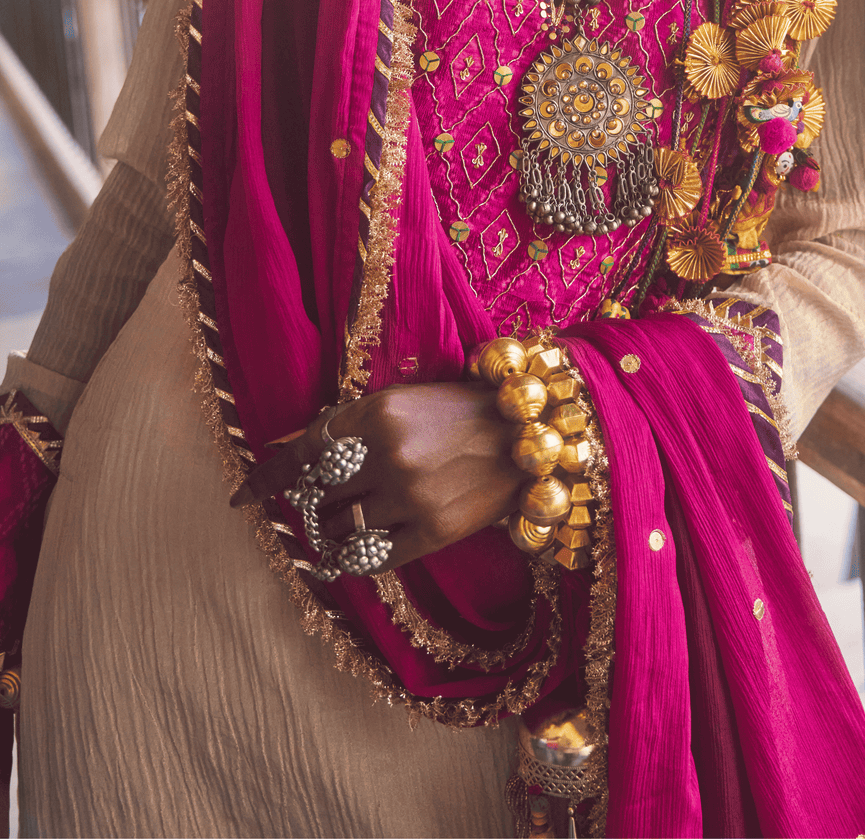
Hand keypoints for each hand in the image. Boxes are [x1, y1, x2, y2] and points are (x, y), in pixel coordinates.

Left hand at [230, 382, 521, 568]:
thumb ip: (340, 424)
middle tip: (325, 499)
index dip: (269, 478)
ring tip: (353, 517)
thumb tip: (278, 446)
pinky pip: (372, 557)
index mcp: (377, 411)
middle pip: (319, 493)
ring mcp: (411, 495)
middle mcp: (389, 453)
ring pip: (341, 527)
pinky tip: (359, 548)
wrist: (526, 435)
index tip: (243, 498)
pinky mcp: (434, 531)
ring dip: (336, 527)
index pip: (304, 452)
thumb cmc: (456, 411)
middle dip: (314, 500)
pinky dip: (357, 555)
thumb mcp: (396, 402)